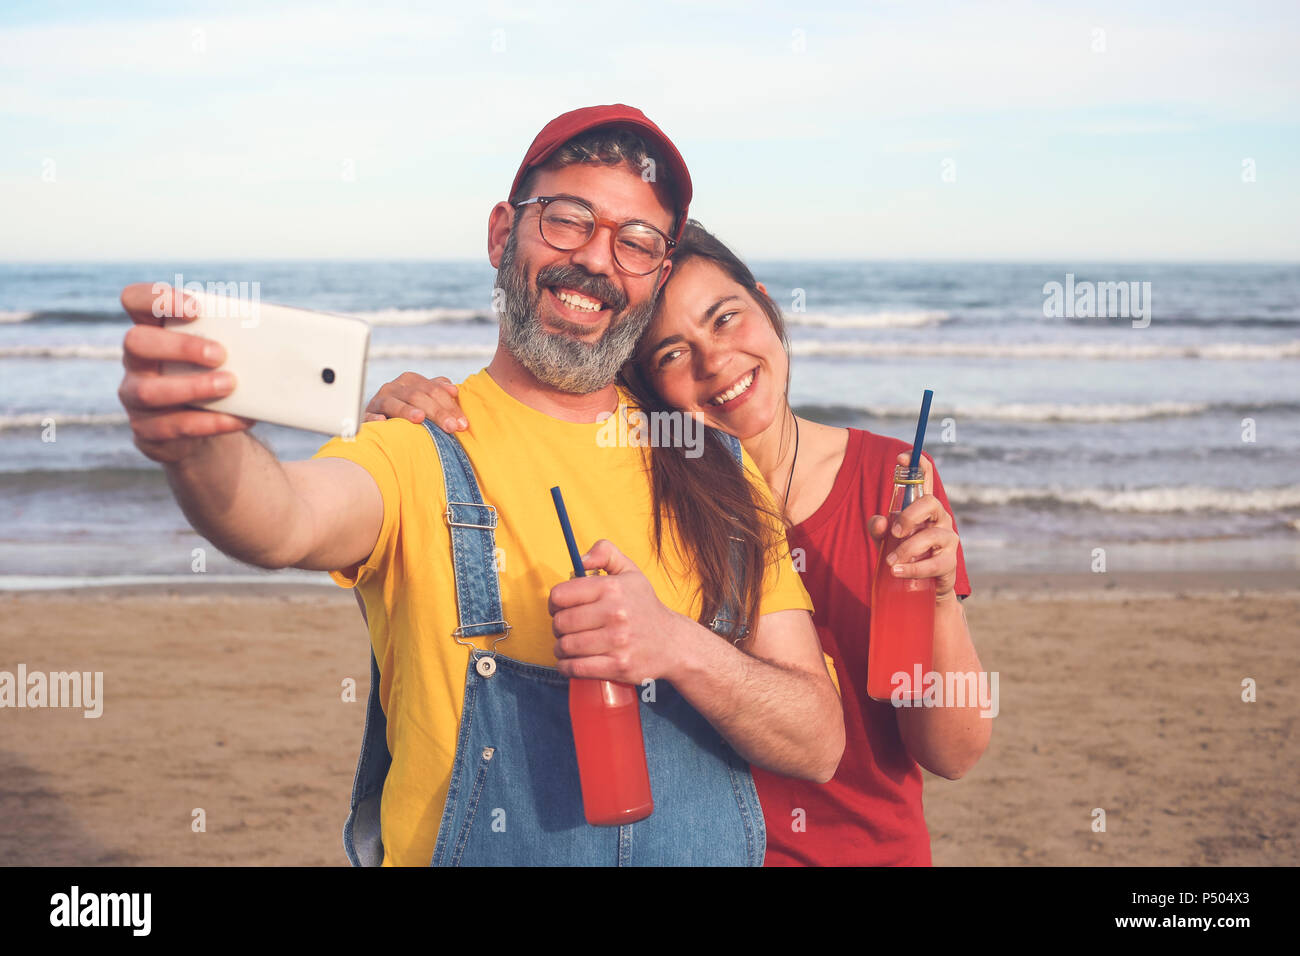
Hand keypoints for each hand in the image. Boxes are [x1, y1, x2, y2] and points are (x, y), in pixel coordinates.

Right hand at [117, 283, 252, 463]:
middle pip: (136, 342)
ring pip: (148, 391)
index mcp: (152, 330)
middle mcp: (137, 361)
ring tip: (231, 385)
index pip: (135, 300)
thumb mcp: (225, 354)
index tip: (197, 308)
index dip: (156, 298)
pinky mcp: (147, 430)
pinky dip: (209, 422)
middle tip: (221, 353)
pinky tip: (238, 418)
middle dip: (180, 346)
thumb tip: (285, 338)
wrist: (206, 427)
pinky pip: (172, 427)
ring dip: (193, 387)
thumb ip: (239, 339)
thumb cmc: (216, 376)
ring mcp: (135, 396)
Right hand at [363, 372, 467, 430]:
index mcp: (410, 380)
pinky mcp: (366, 415)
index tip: (463, 423)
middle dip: (437, 412)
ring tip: (419, 418)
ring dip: (406, 410)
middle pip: (417, 396)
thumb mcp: (425, 399)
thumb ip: (439, 391)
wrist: (378, 419)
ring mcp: (379, 400)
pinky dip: (376, 418)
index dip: (450, 405)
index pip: (433, 389)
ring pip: (394, 402)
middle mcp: (394, 387)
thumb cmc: (409, 410)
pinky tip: (383, 422)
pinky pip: (370, 415)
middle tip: (452, 428)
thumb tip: (454, 389)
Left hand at [548, 539, 685, 683]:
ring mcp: (617, 642)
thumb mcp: (630, 571)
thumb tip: (580, 560)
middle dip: (557, 627)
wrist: (673, 643)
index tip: (559, 608)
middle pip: (561, 623)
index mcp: (612, 588)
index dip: (554, 602)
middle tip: (565, 629)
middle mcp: (615, 613)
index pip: (561, 595)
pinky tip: (570, 662)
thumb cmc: (645, 607)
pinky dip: (566, 667)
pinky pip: (576, 668)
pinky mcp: (618, 666)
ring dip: (561, 648)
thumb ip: (605, 553)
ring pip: (566, 646)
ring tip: (568, 645)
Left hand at [867, 451, 960, 601]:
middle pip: (931, 503)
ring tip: (890, 562)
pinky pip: (934, 564)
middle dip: (909, 515)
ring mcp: (948, 540)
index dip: (917, 466)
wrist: (921, 588)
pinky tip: (897, 571)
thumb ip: (879, 528)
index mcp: (925, 509)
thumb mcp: (886, 540)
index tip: (901, 458)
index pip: (925, 480)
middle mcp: (940, 519)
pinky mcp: (949, 563)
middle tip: (894, 532)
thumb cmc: (904, 555)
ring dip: (907, 549)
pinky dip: (914, 568)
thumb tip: (880, 521)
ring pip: (931, 536)